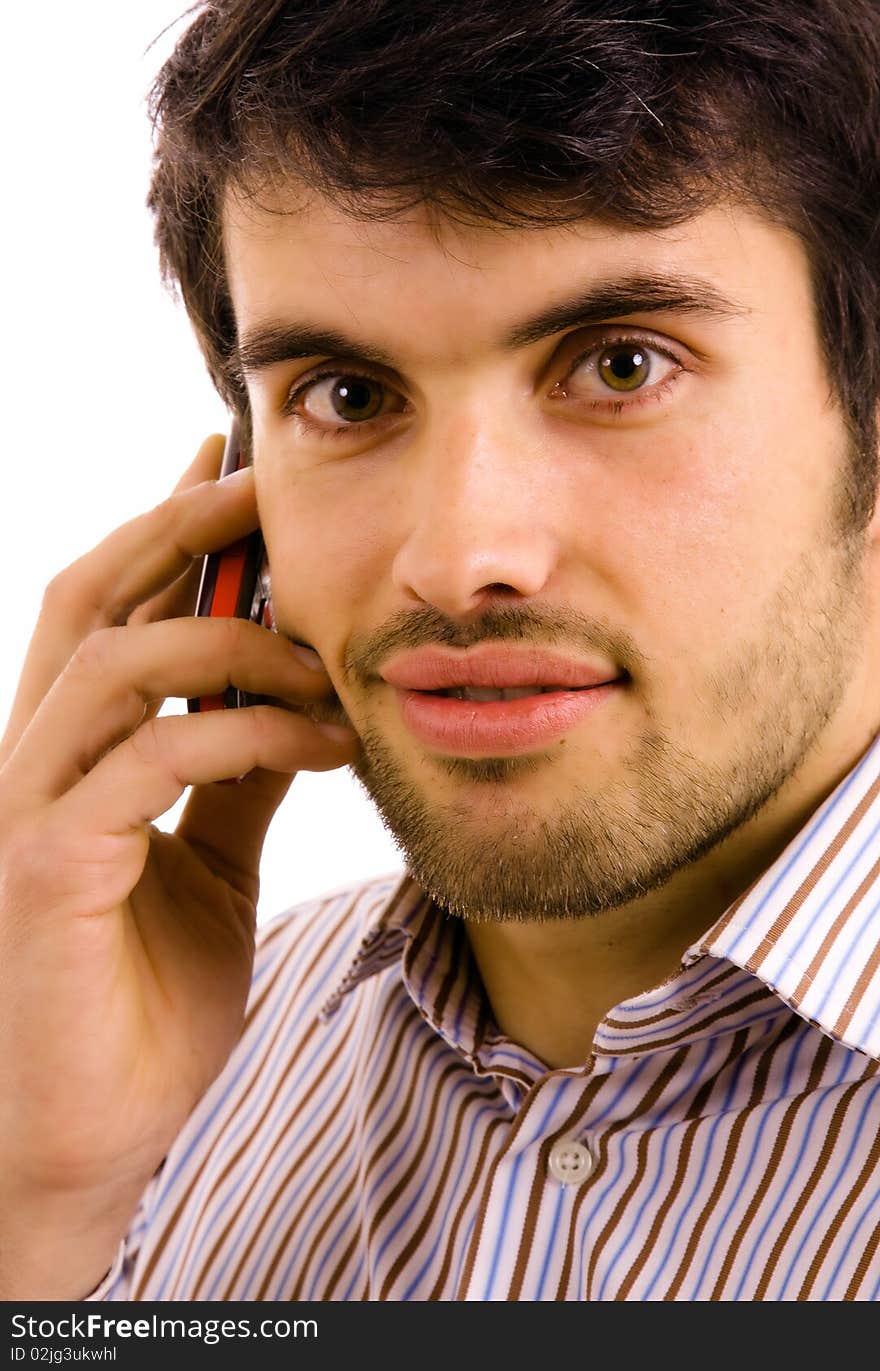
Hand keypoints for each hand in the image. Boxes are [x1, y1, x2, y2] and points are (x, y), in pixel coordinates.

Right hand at [0, 434, 359, 1221]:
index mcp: (73, 755)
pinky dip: (242, 730)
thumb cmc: (145, 1004)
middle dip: (180, 525)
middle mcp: (34, 760)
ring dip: (231, 636)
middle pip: (90, 595)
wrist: (94, 1139)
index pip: (112, 608)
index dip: (166, 529)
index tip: (235, 470)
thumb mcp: (213, 865)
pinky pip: (150, 758)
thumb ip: (239, 779)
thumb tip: (295, 702)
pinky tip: (320, 740)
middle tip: (265, 484)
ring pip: (114, 658)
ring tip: (325, 654)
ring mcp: (28, 807)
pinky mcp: (45, 864)